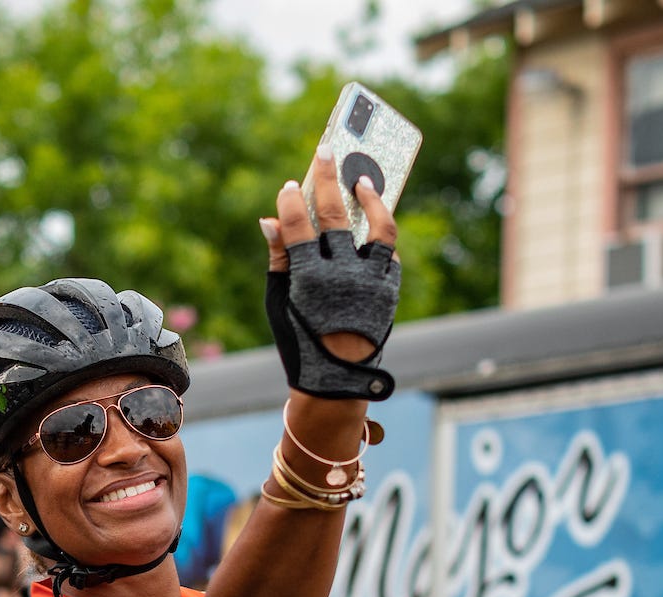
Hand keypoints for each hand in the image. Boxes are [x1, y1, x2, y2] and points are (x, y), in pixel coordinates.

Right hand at [262, 144, 399, 397]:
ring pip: (380, 228)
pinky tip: (374, 223)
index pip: (299, 227)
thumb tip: (270, 220)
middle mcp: (344, 277)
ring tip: (364, 179)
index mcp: (309, 281)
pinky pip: (390, 255)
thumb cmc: (300, 339)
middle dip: (330, 178)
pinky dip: (381, 237)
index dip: (294, 201)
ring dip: (373, 198)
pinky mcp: (391, 291)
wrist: (337, 381)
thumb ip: (278, 259)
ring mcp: (372, 283)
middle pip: (338, 216)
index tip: (291, 184)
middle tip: (328, 149)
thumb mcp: (280, 302)